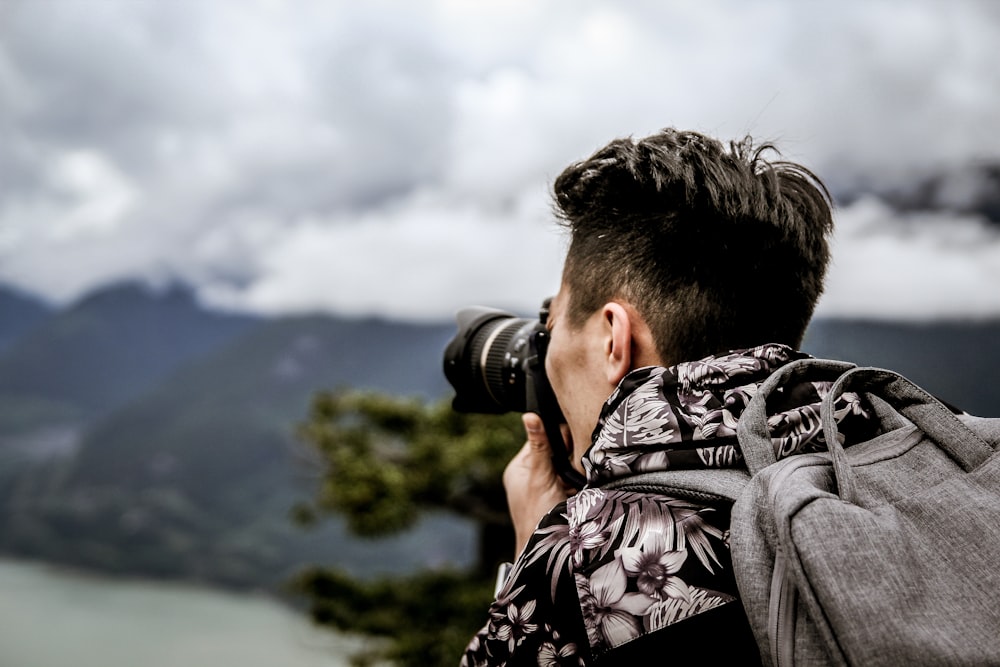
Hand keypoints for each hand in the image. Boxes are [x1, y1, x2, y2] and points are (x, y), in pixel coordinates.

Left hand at [503, 413, 573, 557]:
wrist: (546, 552)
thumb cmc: (535, 516)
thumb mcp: (539, 476)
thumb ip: (540, 447)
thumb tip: (530, 416)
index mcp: (521, 467)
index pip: (541, 438)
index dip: (558, 435)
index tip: (574, 431)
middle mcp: (534, 475)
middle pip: (557, 451)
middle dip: (570, 453)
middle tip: (581, 454)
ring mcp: (549, 487)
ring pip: (569, 466)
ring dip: (578, 468)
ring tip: (583, 471)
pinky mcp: (563, 498)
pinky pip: (576, 481)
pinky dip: (582, 481)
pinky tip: (586, 482)